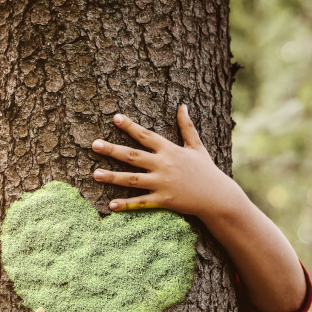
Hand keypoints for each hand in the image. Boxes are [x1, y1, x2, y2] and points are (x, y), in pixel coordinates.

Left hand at [92, 105, 243, 221]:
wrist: (217, 197)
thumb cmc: (206, 171)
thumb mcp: (197, 146)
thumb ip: (187, 127)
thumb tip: (182, 106)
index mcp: (170, 150)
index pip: (146, 135)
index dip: (130, 126)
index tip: (115, 118)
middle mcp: (163, 165)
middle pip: (133, 156)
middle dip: (112, 150)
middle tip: (94, 145)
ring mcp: (162, 183)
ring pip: (132, 179)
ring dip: (113, 177)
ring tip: (95, 174)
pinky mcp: (163, 200)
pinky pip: (141, 202)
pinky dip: (126, 204)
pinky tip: (111, 205)